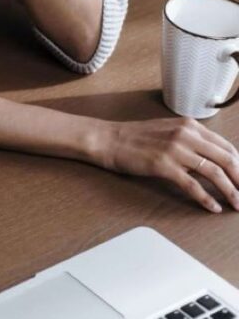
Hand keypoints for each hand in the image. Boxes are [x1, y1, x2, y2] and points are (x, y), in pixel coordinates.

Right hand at [96, 117, 238, 212]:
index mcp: (189, 125)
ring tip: (238, 204)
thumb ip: (191, 141)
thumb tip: (213, 160)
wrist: (107, 139)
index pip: (227, 147)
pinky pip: (193, 185)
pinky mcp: (164, 165)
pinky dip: (206, 198)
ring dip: (231, 191)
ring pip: (215, 173)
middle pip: (227, 159)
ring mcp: (175, 150)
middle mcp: (186, 135)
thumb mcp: (168, 131)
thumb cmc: (134, 137)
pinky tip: (213, 207)